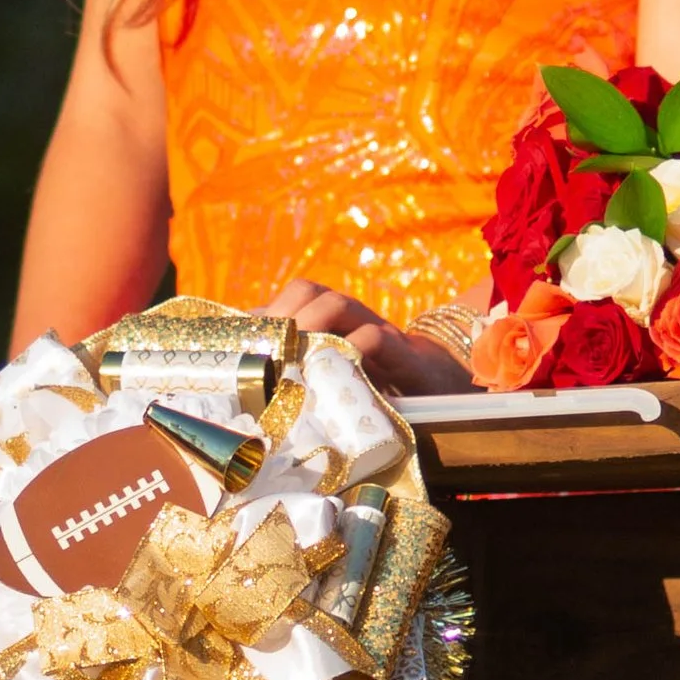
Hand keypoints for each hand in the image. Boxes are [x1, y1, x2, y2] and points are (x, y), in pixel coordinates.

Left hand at [262, 277, 471, 397]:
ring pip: (336, 304)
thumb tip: (247, 388)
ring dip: (310, 324)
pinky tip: (338, 369)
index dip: (261, 315)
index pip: (287, 300)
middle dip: (283, 314)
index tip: (239, 343)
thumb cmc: (377, 387)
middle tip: (268, 353)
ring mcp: (373, 328)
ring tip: (294, 355)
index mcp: (327, 321)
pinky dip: (355, 347)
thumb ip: (297, 378)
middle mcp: (347, 318)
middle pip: (306, 291)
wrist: (440, 387)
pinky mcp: (401, 351)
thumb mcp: (332, 383)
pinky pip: (376, 336)